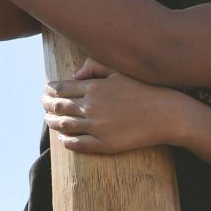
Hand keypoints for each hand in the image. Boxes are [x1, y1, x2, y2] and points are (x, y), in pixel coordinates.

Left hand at [43, 60, 179, 152]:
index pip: (62, 88)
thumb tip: (73, 75)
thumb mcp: (121, 70)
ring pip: (65, 126)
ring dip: (52, 123)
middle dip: (48, 105)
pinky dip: (66, 142)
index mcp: (94, 87)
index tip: (47, 90)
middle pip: (60, 107)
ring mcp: (98, 127)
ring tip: (48, 121)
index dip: (51, 90)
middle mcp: (92, 107)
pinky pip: (78, 144)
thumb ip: (95, 66)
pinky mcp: (105, 144)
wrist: (167, 114)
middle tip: (43, 104)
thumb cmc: (145, 89)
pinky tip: (63, 139)